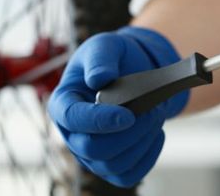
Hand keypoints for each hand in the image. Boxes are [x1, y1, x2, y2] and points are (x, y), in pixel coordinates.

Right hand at [47, 26, 187, 187]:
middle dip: (129, 133)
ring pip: (113, 164)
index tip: (128, 115)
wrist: (130, 71)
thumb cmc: (111, 60)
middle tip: (152, 111)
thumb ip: (100, 58)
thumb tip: (99, 78)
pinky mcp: (111, 164)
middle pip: (93, 149)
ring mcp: (90, 153)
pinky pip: (128, 174)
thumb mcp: (105, 46)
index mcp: (63, 103)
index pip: (72, 118)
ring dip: (142, 142)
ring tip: (156, 117)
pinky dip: (147, 157)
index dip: (99, 120)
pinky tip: (156, 135)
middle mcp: (72, 133)